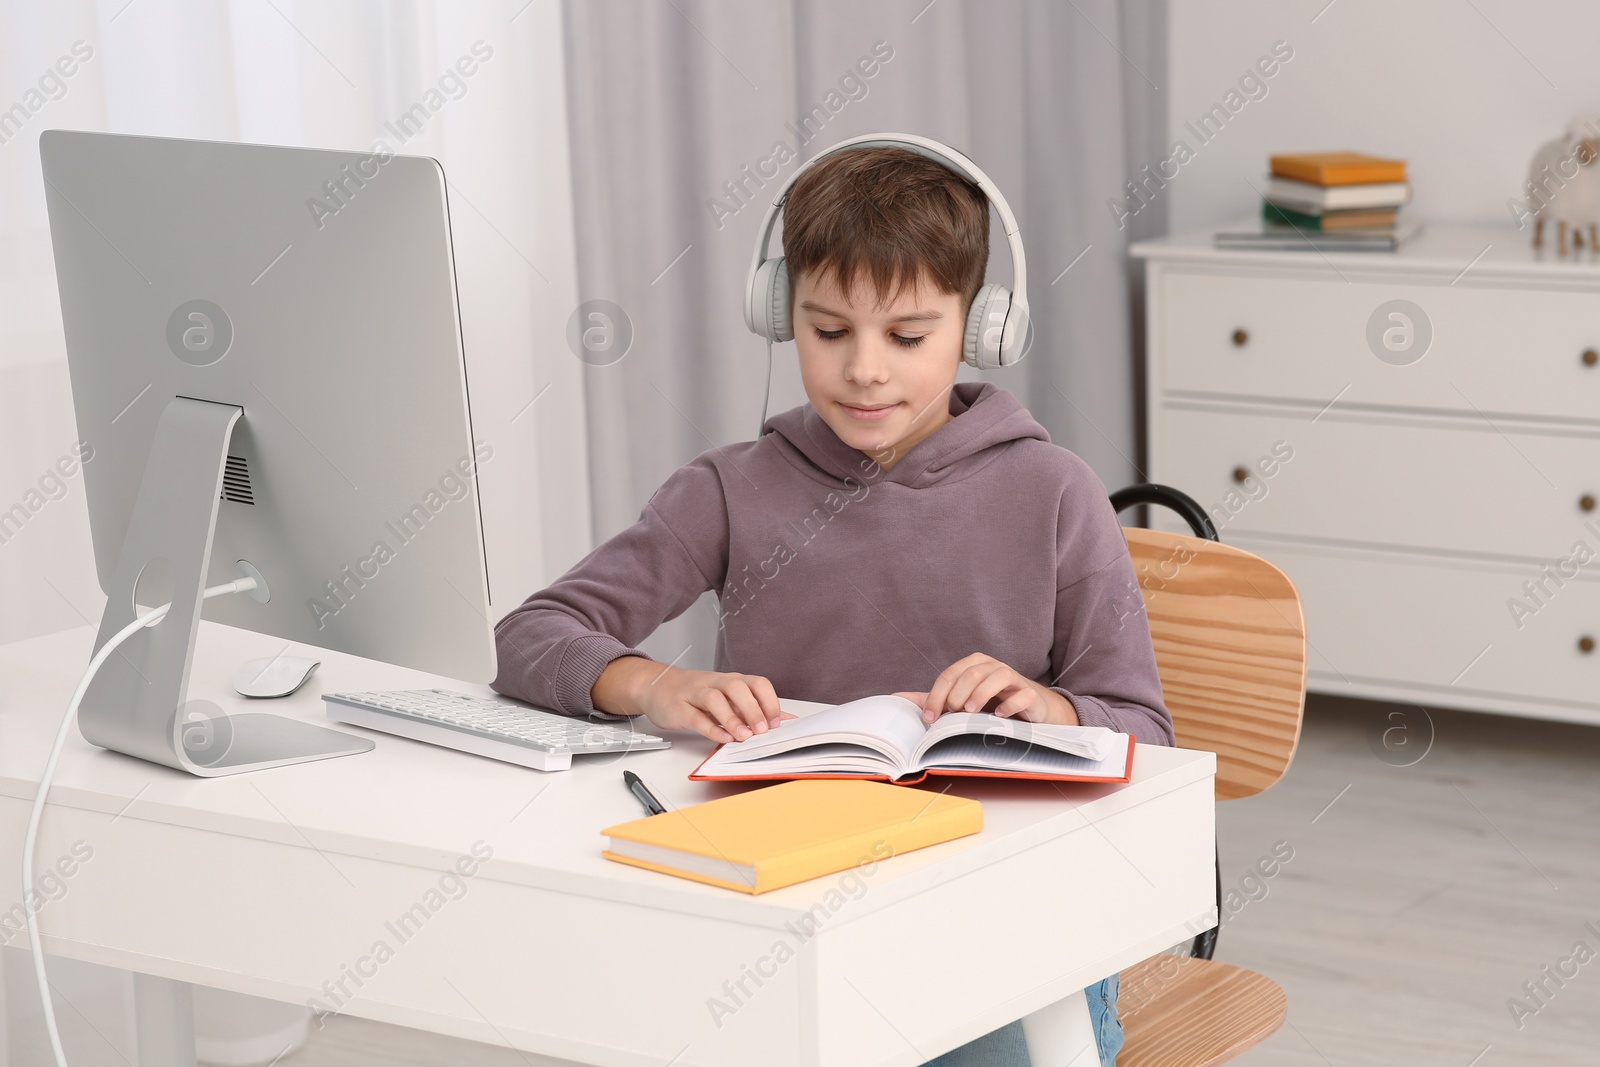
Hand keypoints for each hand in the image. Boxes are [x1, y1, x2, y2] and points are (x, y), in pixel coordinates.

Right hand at [627, 663, 796, 743]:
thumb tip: (787, 720)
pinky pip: (695, 716)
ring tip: (743, 736)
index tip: (777, 723)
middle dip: (753, 709)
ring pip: (715, 699)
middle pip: (737, 687)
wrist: (657, 686)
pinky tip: (721, 738)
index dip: (769, 702)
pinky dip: (710, 728)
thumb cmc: (696, 694)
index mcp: (731, 680)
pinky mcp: (679, 707)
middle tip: (762, 731)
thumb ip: (754, 708)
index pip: (757, 683)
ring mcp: (695, 693)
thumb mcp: (727, 698)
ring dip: (732, 718)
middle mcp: (715, 683)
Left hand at [894, 653, 1077, 725]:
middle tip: (951, 714)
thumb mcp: (960, 701)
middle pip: (971, 673)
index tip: (929, 718)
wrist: (1031, 711)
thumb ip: (932, 699)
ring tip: (970, 713)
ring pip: (998, 676)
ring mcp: (1014, 678)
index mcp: (973, 665)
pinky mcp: (1031, 694)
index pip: (950, 675)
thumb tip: (896, 699)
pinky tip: (1000, 716)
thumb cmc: (992, 704)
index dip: (936, 695)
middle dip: (957, 695)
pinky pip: (1022, 694)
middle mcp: (993, 666)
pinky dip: (1010, 704)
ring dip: (981, 695)